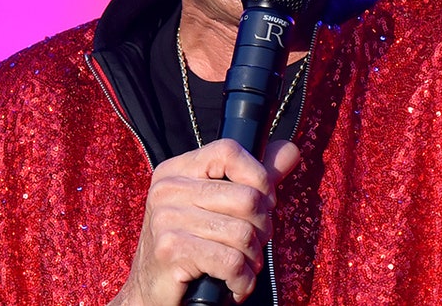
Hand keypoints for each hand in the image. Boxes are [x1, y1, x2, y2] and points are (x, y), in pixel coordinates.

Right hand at [110, 138, 300, 305]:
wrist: (150, 293)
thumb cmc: (190, 248)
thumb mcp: (217, 207)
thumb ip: (256, 179)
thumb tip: (290, 151)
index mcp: (178, 170)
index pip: (229, 151)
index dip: (259, 177)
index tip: (262, 203)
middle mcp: (168, 189)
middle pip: (246, 198)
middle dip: (262, 229)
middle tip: (252, 245)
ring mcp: (166, 219)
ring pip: (243, 233)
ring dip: (252, 259)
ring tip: (242, 267)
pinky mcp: (171, 251)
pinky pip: (231, 261)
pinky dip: (242, 280)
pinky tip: (234, 285)